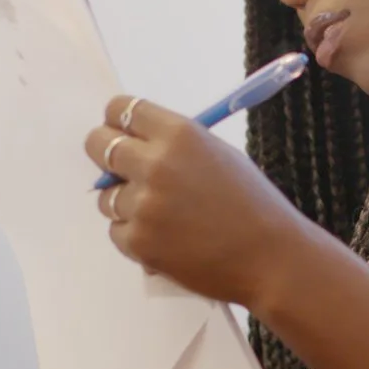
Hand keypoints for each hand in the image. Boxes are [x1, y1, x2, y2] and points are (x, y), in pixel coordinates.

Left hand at [85, 96, 313, 307]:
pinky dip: (135, 234)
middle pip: (98, 144)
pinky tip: (167, 238)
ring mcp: (143, 205)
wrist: (270, 258)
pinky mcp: (137, 242)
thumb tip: (137, 144)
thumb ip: (176, 145)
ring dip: (124, 201)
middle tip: (121, 169)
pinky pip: (117, 230)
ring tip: (162, 215)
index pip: (120, 109)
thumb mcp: (219, 155)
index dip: (118, 121)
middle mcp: (155, 164)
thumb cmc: (254, 204)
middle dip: (106, 154)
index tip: (121, 132)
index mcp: (179, 134)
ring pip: (105, 195)